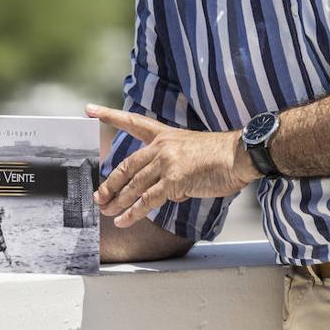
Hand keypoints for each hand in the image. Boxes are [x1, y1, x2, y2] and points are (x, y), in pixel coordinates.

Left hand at [86, 104, 259, 228]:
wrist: (239, 155)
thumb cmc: (221, 156)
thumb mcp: (191, 156)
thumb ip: (174, 172)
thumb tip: (166, 194)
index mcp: (165, 135)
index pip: (133, 122)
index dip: (110, 115)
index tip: (90, 109)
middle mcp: (162, 146)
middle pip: (127, 165)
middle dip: (110, 183)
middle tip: (98, 196)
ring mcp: (166, 162)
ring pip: (134, 185)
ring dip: (118, 201)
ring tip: (106, 212)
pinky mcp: (174, 180)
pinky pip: (148, 200)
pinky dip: (133, 212)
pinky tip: (123, 220)